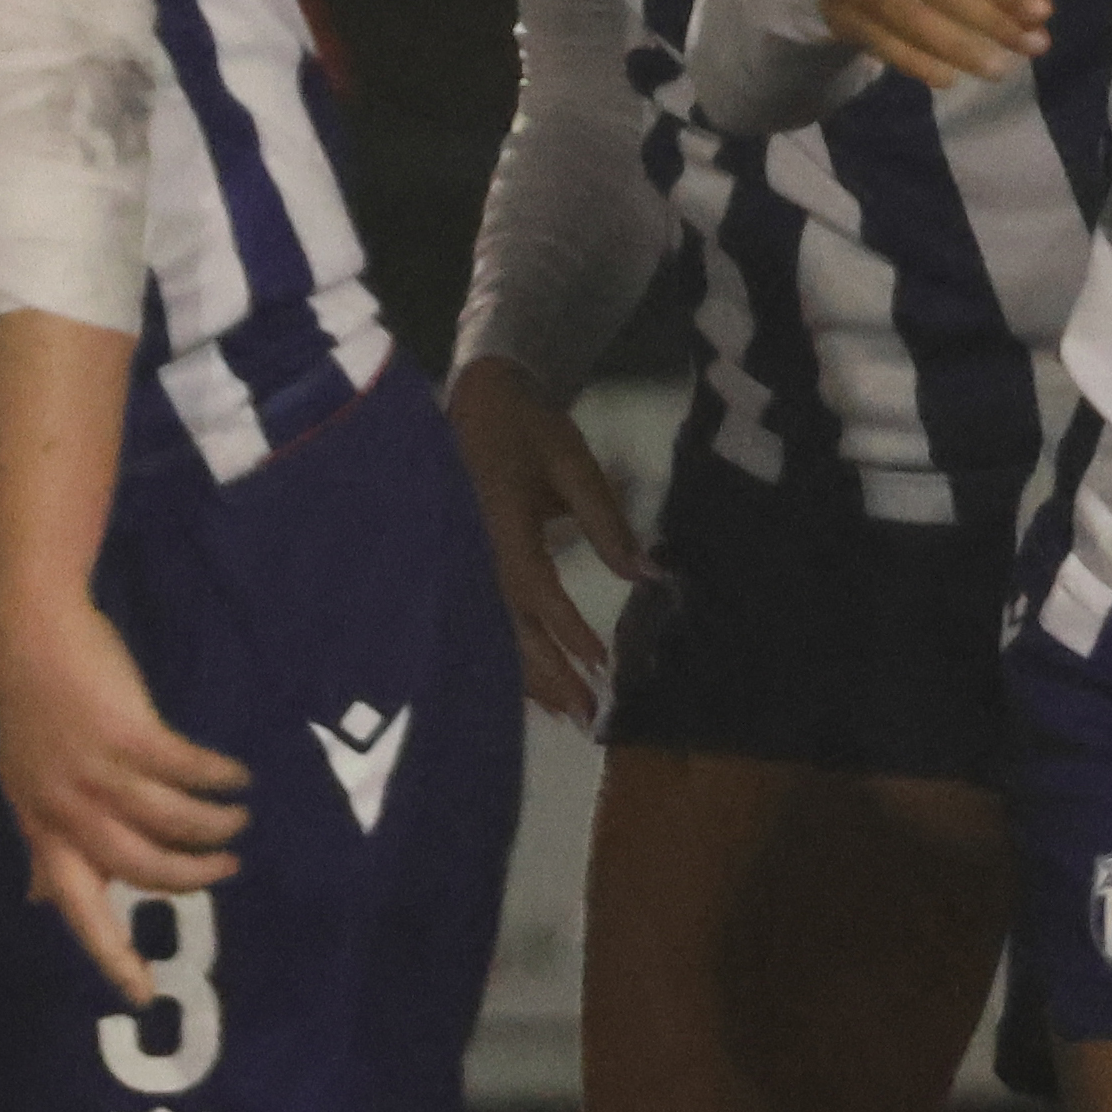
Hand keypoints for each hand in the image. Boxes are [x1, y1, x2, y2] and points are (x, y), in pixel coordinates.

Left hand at [0, 588, 251, 1010]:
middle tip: (226, 870)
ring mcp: (96, 769)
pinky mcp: (128, 731)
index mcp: (42, 827)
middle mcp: (66, 808)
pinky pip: (187, 771)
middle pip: (141, 868)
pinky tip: (237, 777)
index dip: (110, 955)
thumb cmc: (34, 709)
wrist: (30, 630)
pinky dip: (219, 779)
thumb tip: (41, 901)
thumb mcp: (26, 786)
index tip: (142, 995)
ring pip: (171, 822)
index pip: (77, 909)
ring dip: (214, 828)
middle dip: (191, 877)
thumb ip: (43, 845)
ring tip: (238, 822)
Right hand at [443, 352, 638, 728]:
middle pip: (509, 623)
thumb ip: (606, 519)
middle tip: (587, 713)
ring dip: (530, 675)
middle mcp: (474, 550)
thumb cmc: (529, 426)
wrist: (477, 398)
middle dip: (548, 672)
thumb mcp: (573, 461)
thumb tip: (647, 575)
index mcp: (499, 521)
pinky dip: (511, 655)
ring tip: (569, 712)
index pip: (534, 586)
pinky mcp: (465, 566)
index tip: (600, 662)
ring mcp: (464, 561)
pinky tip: (537, 687)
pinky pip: (485, 619)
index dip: (565, 628)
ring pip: (494, 630)